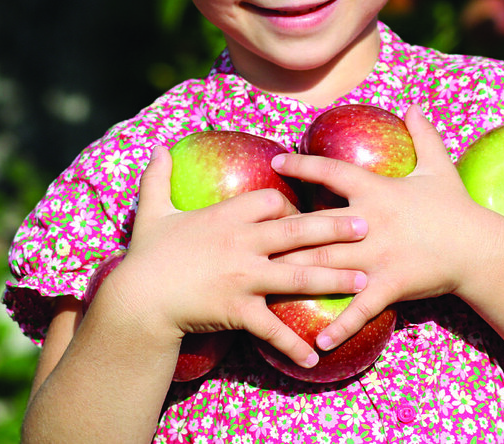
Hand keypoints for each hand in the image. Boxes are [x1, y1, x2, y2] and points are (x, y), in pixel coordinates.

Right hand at [112, 145, 370, 367]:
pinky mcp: (238, 310)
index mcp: (228, 217)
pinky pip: (271, 328)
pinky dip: (293, 344)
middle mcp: (242, 244)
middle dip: (335, 228)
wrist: (136, 301)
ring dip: (334, 279)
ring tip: (363, 279)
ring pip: (298, 276)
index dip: (292, 204)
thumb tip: (157, 147)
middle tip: (367, 226)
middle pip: (298, 232)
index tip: (308, 211)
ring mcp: (243, 278)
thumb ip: (159, 179)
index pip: (273, 200)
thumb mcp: (153, 213)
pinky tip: (315, 357)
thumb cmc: (147, 256)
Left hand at [270, 106, 495, 350]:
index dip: (302, 165)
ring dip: (293, 276)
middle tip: (249, 237)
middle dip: (281, 233)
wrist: (478, 247)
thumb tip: (413, 105)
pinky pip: (359, 308)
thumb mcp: (438, 166)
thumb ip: (423, 134)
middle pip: (314, 227)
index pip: (331, 172)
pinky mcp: (390, 285)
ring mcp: (377, 257)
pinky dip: (339, 326)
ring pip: (325, 266)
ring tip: (262, 286)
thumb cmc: (455, 206)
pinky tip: (317, 342)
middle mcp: (369, 223)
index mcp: (376, 191)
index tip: (277, 162)